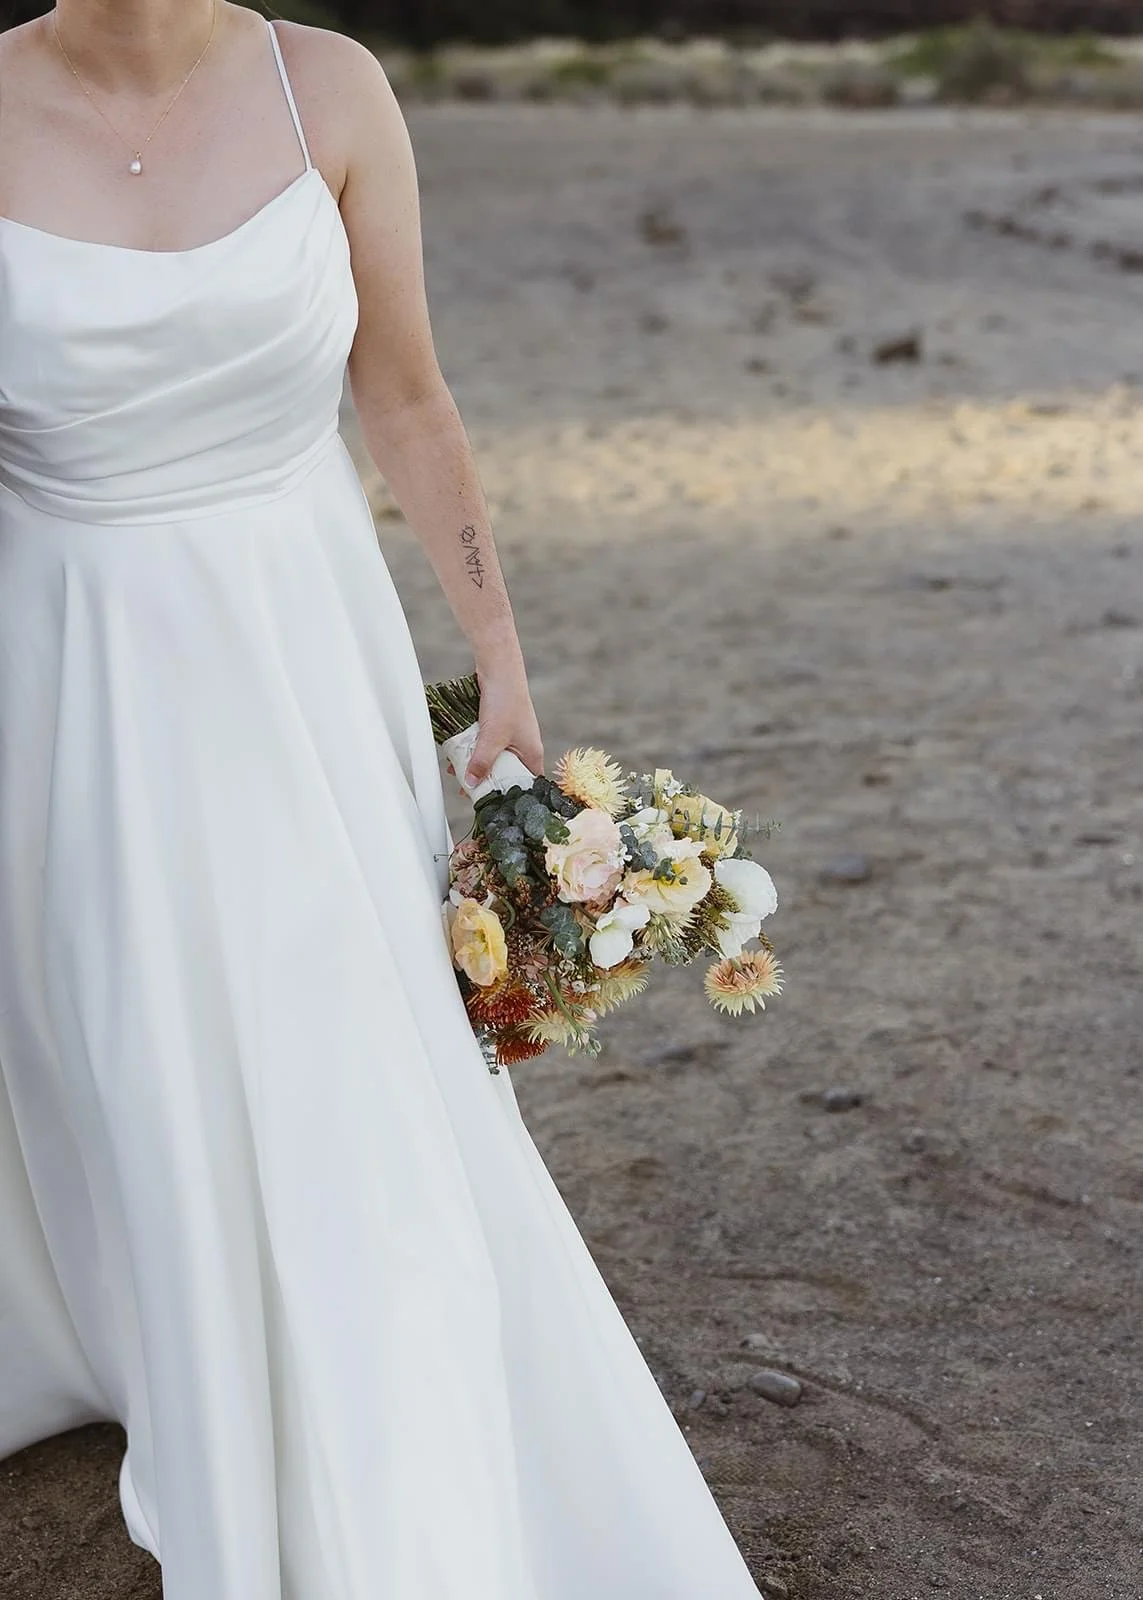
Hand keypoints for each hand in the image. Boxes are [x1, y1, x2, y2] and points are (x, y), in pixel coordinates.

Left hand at [456, 662, 543, 790]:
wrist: (500, 669)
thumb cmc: (505, 701)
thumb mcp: (492, 737)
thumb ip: (482, 762)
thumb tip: (471, 784)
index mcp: (531, 754)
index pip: (526, 785)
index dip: (510, 796)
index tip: (491, 805)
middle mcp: (524, 747)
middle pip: (506, 774)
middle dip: (487, 782)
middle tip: (468, 791)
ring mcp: (511, 737)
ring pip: (493, 760)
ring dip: (476, 766)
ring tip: (458, 774)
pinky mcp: (499, 727)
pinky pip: (486, 746)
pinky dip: (473, 751)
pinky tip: (457, 755)